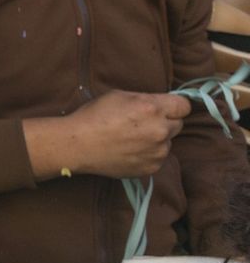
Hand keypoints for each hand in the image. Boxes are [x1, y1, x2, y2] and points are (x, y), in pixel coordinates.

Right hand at [28, 90, 189, 179]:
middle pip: (178, 124)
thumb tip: (160, 106)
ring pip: (168, 142)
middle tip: (143, 122)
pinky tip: (130, 150)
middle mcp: (160, 131)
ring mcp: (158, 152)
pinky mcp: (152, 167)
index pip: (184, 105)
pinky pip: (159, 157)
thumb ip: (145, 100)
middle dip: (165, 121)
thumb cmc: (94, 116)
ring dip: (157, 139)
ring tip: (132, 138)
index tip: (166, 107)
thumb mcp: (119, 96)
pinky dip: (149, 153)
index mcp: (152, 108)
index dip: (174, 105)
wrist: (78, 145)